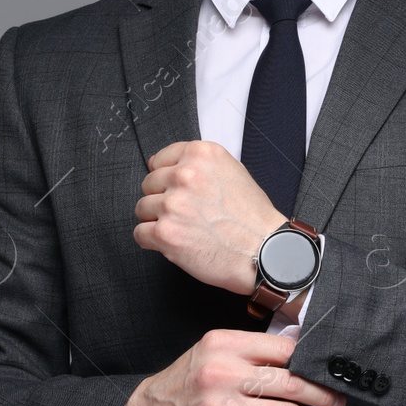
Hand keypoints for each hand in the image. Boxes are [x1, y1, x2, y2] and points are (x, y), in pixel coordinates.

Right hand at [119, 330, 344, 405]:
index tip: (327, 372)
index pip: (285, 349)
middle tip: (335, 401)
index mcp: (224, 345)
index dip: (313, 362)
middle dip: (322, 395)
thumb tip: (305, 350)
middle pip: (292, 384)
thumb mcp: (215, 351)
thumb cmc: (190, 381)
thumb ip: (253, 349)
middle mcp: (221, 374)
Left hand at [133, 140, 286, 293]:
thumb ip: (200, 166)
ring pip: (142, 208)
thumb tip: (165, 165)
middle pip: (149, 184)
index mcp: (202, 154)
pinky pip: (140, 233)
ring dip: (159, 220)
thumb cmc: (253, 218)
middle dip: (163, 199)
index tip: (178, 189)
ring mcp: (173, 203)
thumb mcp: (233, 172)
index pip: (160, 159)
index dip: (168, 177)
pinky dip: (154, 241)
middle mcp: (185, 174)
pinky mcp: (165, 232)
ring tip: (185, 228)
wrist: (265, 251)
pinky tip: (177, 242)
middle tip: (187, 213)